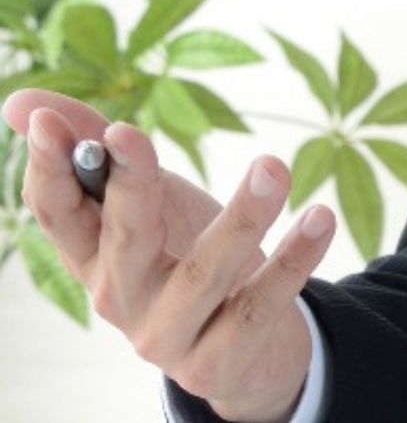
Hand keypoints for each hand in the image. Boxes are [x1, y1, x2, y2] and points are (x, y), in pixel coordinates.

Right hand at [2, 88, 336, 422]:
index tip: (46, 119)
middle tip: (130, 131)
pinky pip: (260, 305)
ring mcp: (168, 336)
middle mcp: (121, 299)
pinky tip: (320, 217)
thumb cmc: (188, 257)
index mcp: (95, 258)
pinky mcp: (218, 362)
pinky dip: (293, 260)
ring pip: (204, 272)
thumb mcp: (150, 205)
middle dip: (127, 184)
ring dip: (243, 216)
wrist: (244, 351)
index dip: (49, 167)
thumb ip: (100, 153)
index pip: (58, 214)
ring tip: (275, 167)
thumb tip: (21, 101)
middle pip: (124, 238)